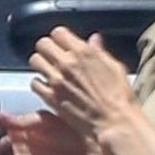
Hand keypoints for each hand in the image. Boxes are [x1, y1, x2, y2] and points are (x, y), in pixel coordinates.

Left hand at [29, 28, 139, 144]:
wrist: (115, 122)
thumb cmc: (120, 98)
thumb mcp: (115, 68)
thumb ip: (100, 52)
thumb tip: (94, 40)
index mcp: (83, 52)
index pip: (58, 32)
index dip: (60, 39)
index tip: (63, 45)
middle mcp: (67, 63)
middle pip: (43, 44)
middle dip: (47, 49)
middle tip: (53, 57)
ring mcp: (57, 80)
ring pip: (35, 60)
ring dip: (41, 64)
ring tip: (49, 71)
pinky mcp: (51, 98)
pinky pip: (34, 83)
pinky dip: (39, 84)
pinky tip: (48, 88)